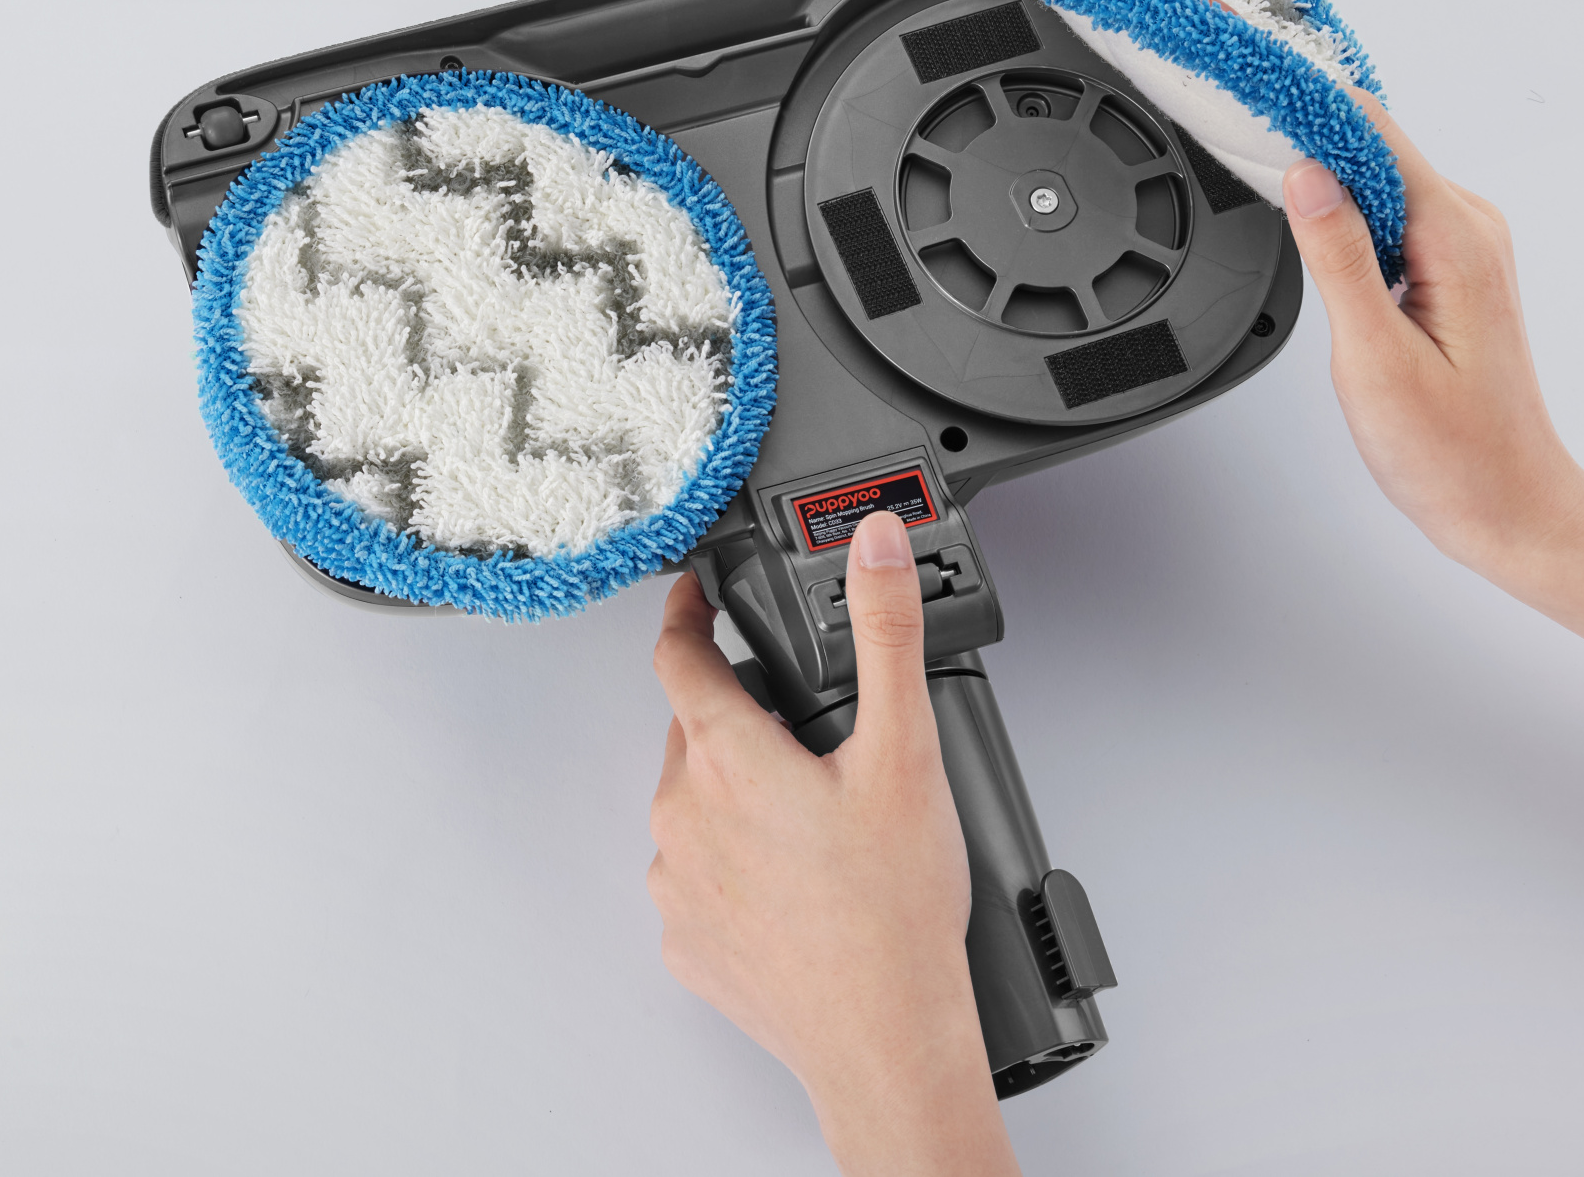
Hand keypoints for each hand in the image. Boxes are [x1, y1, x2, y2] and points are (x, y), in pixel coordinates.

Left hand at [647, 512, 1020, 1175]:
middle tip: (811, 737)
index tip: (695, 594)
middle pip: (694, 731)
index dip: (687, 612)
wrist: (885, 1039)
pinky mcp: (685, 942)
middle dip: (740, 717)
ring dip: (737, 794)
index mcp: (727, 757)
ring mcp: (678, 884)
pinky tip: (797, 882)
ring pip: (695, 804)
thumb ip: (887, 630)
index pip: (678, 656)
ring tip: (816, 824)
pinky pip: (698, 876)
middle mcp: (683, 816)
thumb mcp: (905, 748)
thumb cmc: (892, 910)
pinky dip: (735, 864)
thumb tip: (876, 544)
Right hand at [1281, 92, 1583, 579]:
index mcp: (1457, 238)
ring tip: (1260, 156)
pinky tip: (1310, 217)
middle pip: (1375, 146)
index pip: (1374, 134)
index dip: (1307, 106)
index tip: (1251, 86)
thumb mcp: (1377, 358)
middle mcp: (1469, 229)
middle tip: (1236, 114)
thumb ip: (1340, 258)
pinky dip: (1346, 207)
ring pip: (1380, 179)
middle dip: (1307, 130)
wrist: (1509, 505)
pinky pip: (1391, 213)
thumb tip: (1308, 175)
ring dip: (1324, 170)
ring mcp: (1463, 248)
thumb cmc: (1454, 452)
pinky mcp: (1449, 269)